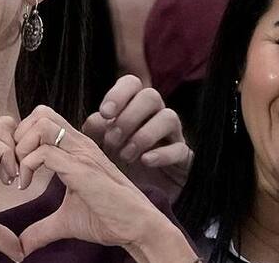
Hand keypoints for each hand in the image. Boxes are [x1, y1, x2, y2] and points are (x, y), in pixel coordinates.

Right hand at [0, 116, 23, 261]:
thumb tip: (18, 253)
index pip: (3, 133)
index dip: (18, 153)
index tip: (17, 180)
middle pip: (6, 123)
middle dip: (21, 148)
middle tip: (17, 178)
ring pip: (0, 126)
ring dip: (15, 152)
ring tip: (9, 180)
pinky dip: (5, 156)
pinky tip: (1, 180)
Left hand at [14, 106, 191, 259]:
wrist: (137, 228)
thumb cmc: (109, 219)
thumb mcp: (66, 220)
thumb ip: (42, 228)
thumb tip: (22, 246)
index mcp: (77, 148)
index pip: (43, 119)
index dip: (22, 138)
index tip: (16, 167)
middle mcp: (79, 144)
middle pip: (40, 113)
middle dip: (19, 136)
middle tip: (14, 165)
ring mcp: (82, 154)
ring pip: (42, 124)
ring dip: (22, 147)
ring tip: (20, 173)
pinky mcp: (82, 169)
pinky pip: (45, 153)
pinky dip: (27, 166)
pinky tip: (26, 187)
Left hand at [82, 75, 191, 200]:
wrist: (136, 196)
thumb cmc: (116, 163)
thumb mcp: (99, 147)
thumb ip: (94, 132)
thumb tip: (97, 119)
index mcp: (132, 106)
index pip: (131, 83)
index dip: (118, 94)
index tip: (105, 114)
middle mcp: (154, 115)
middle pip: (151, 96)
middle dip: (129, 117)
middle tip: (112, 140)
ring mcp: (172, 135)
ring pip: (169, 117)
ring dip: (143, 135)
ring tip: (126, 155)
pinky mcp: (183, 157)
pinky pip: (180, 148)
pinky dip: (162, 154)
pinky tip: (145, 162)